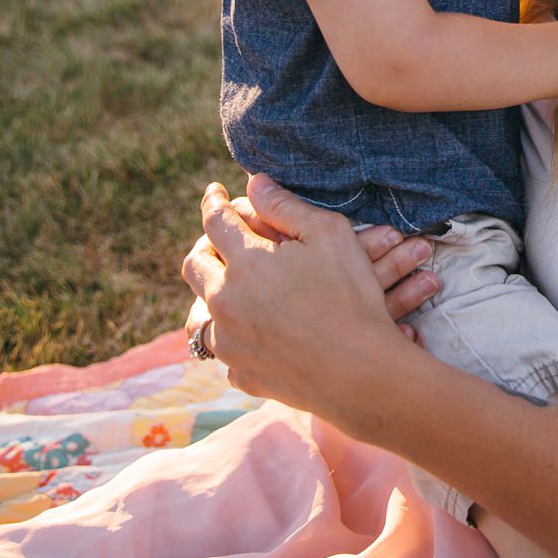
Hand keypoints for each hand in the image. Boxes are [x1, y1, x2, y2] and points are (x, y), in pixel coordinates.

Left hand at [180, 174, 436, 405]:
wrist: (361, 372)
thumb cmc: (352, 297)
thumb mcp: (330, 235)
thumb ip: (286, 206)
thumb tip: (254, 184)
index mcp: (245, 262)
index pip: (216, 221)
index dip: (214, 201)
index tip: (214, 192)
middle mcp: (225, 301)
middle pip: (195, 265)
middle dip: (205, 246)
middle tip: (219, 240)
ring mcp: (229, 342)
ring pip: (203, 311)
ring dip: (215, 294)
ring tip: (234, 289)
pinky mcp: (241, 373)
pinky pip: (226, 349)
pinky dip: (236, 336)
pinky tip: (256, 332)